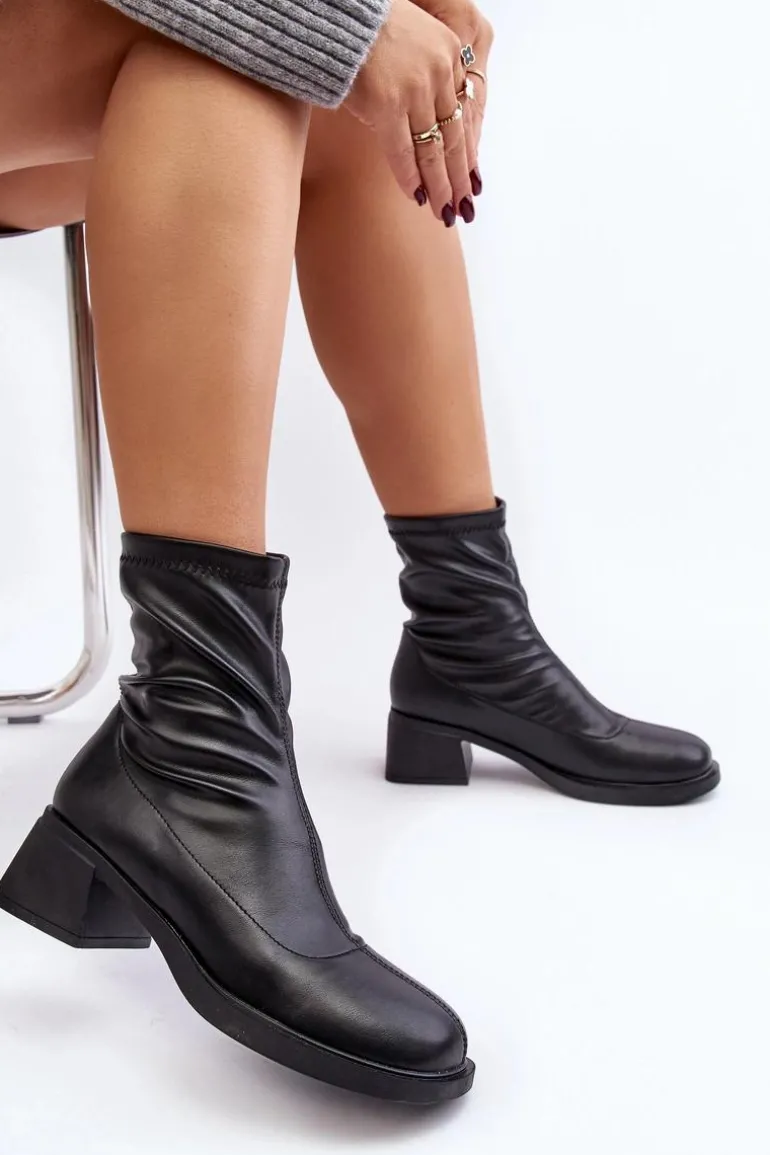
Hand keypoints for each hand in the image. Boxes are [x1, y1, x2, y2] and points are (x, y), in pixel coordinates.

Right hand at [345, 0, 472, 222]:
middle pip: (454, 135)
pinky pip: (402, 150)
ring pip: (432, 148)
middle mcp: (439, 70)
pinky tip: (417, 198)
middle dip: (459, 176)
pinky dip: (410, 177)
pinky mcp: (388, 102)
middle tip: (464, 206)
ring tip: (444, 211)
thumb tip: (425, 114)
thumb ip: (424, 74)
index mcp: (450, 51)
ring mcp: (415, 87)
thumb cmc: (364, 28)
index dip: (467, 149)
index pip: (464, 112)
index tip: (471, 177)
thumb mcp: (409, 41)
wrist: (336, 13)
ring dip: (439, 185)